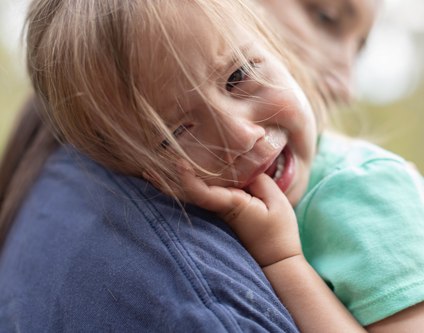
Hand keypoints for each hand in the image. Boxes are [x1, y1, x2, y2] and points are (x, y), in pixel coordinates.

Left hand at [160, 161, 302, 266]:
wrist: (276, 261)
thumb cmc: (278, 232)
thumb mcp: (276, 201)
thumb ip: (258, 179)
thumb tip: (243, 166)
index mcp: (230, 204)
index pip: (201, 191)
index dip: (187, 178)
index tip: (178, 162)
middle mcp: (219, 210)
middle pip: (187, 194)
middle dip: (166, 181)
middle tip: (146, 168)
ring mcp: (218, 214)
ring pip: (190, 197)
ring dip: (170, 185)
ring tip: (149, 173)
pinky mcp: (221, 216)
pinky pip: (199, 199)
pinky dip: (184, 189)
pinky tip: (170, 183)